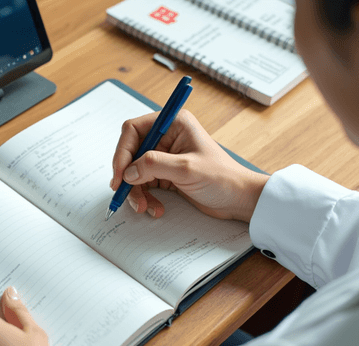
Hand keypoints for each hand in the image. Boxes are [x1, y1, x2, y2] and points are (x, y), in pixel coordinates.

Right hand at [111, 109, 268, 221]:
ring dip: (136, 191)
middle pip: (131, 152)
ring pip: (135, 172)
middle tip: (124, 193)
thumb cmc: (222, 178)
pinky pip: (144, 185)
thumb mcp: (186, 169)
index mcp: (173, 124)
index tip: (120, 174)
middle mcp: (167, 137)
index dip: (123, 151)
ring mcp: (165, 157)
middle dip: (127, 175)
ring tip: (144, 207)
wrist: (239, 200)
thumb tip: (127, 171)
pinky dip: (145, 198)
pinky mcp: (165, 174)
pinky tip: (155, 208)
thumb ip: (154, 166)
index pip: (134, 130)